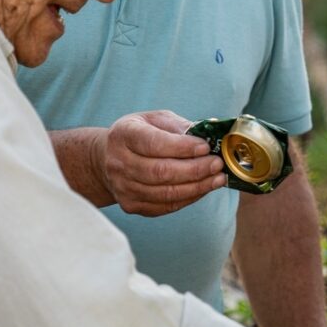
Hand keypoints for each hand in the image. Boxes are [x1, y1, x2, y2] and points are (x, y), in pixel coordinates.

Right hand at [98, 110, 225, 215]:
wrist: (108, 158)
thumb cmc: (139, 135)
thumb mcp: (155, 120)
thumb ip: (178, 126)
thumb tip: (207, 136)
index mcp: (123, 135)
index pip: (154, 144)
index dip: (182, 147)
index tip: (206, 147)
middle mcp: (119, 163)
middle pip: (160, 172)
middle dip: (195, 169)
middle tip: (217, 164)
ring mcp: (123, 187)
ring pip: (165, 192)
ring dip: (197, 187)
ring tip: (218, 178)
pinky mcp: (131, 205)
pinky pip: (165, 206)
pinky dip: (188, 198)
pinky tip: (203, 188)